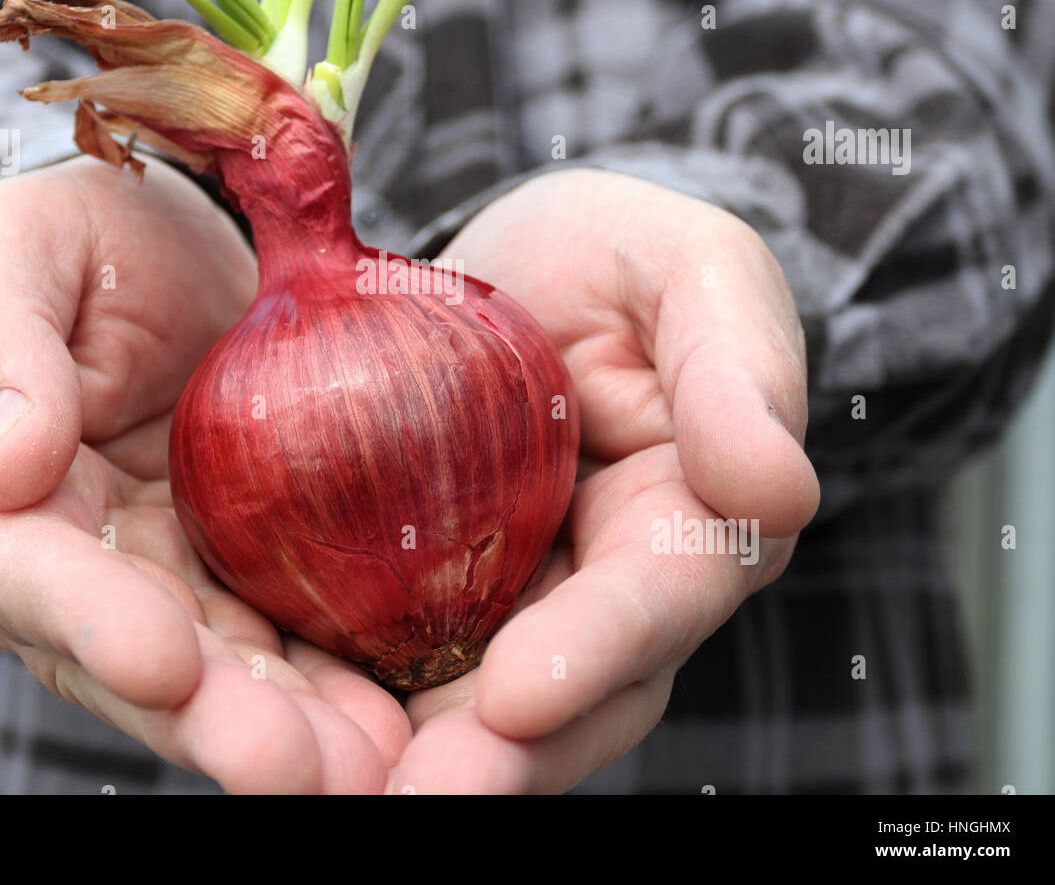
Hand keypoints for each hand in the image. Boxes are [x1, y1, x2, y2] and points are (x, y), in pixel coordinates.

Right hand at [0, 158, 409, 791]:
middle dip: (204, 716)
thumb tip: (3, 467)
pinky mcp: (216, 574)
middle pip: (113, 653)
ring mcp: (133, 574)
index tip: (166, 662)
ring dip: (275, 727)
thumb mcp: (17, 245)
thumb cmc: (81, 236)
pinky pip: (265, 636)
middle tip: (294, 767)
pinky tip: (387, 719)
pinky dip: (320, 682)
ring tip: (363, 768)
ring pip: (199, 670)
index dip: (87, 618)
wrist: (176, 248)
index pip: (13, 565)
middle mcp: (40, 556)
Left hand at [386, 168, 819, 792]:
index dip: (599, 647)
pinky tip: (279, 720)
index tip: (520, 693)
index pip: (659, 597)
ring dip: (414, 755)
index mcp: (693, 522)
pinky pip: (391, 651)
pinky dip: (346, 694)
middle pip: (571, 695)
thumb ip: (738, 372)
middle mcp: (610, 591)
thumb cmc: (623, 256)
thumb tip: (775, 491)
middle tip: (416, 797)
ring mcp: (518, 601)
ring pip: (475, 703)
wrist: (522, 267)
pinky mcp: (430, 591)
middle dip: (500, 754)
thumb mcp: (695, 274)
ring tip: (333, 788)